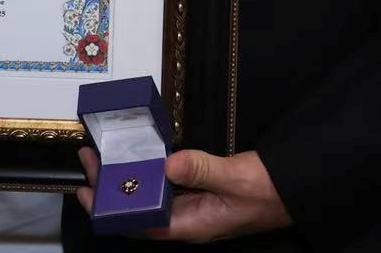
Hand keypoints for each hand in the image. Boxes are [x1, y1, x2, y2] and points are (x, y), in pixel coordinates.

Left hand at [77, 147, 290, 242]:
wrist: (293, 188)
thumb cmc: (268, 192)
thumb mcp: (234, 178)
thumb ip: (202, 170)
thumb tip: (168, 162)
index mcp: (190, 226)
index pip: (139, 225)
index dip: (110, 211)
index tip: (87, 190)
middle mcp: (186, 219)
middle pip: (138, 209)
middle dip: (111, 187)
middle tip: (90, 159)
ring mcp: (192, 206)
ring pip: (150, 196)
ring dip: (127, 177)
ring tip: (104, 155)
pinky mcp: (199, 192)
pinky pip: (167, 184)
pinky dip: (149, 170)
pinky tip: (139, 155)